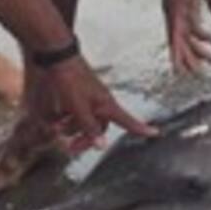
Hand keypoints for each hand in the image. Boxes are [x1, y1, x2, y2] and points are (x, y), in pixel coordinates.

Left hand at [33, 56, 156, 152]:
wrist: (58, 60)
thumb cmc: (72, 79)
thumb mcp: (80, 108)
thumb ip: (90, 127)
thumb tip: (102, 145)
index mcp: (107, 106)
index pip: (128, 121)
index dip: (141, 128)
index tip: (155, 133)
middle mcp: (100, 104)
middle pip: (98, 128)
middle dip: (84, 138)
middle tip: (72, 148)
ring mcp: (88, 100)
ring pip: (83, 121)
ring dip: (69, 127)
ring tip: (57, 127)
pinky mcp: (77, 96)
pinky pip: (72, 113)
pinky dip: (63, 118)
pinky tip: (55, 117)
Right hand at [162, 0, 210, 72]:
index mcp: (174, 5)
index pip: (176, 37)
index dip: (179, 55)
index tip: (181, 72)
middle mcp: (173, 6)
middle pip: (181, 38)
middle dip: (192, 55)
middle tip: (207, 68)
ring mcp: (177, 2)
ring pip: (186, 31)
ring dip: (198, 45)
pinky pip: (190, 20)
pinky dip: (199, 32)